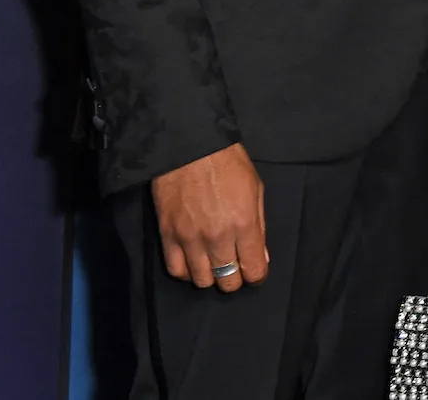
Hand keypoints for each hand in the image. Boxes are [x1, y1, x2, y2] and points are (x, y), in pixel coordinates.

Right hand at [150, 142, 268, 291]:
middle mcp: (217, 237)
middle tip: (235, 267)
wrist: (190, 147)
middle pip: (227, 281)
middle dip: (235, 278)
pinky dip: (186, 273)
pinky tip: (194, 263)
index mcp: (244, 224)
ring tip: (214, 265)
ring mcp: (190, 239)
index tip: (255, 271)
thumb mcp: (256, 190)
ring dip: (211, 277)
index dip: (256, 275)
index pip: (253, 270)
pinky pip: (176, 270)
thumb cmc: (229, 163)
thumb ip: (259, 227)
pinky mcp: (167, 235)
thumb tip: (260, 257)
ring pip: (202, 281)